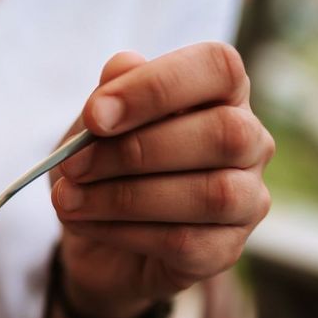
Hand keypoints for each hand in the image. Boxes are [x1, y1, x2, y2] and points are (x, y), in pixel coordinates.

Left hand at [51, 42, 273, 317]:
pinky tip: (85, 224)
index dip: (156, 86)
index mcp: (221, 94)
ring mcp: (245, 201)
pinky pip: (184, 241)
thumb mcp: (93, 128)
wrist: (96, 244)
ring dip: (124, 197)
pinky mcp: (224, 251)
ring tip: (68, 199)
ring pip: (210, 193)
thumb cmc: (104, 170)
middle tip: (73, 165)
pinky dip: (123, 231)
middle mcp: (248, 143)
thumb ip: (110, 95)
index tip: (96, 116)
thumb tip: (123, 66)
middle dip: (135, 150)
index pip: (216, 67)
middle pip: (223, 132)